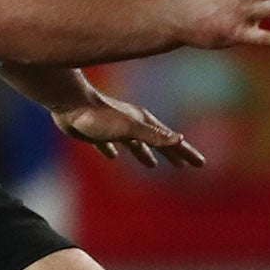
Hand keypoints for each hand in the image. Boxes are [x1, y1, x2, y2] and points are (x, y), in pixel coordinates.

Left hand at [53, 92, 205, 168]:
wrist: (68, 103)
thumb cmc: (98, 117)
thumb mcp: (129, 128)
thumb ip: (152, 134)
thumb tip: (179, 139)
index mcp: (143, 123)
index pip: (170, 141)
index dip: (186, 152)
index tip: (200, 163)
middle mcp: (131, 124)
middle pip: (156, 142)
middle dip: (171, 153)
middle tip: (184, 166)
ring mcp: (113, 128)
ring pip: (135, 144)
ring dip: (145, 153)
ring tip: (152, 164)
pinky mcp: (95, 132)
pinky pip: (108, 145)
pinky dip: (113, 151)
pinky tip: (113, 156)